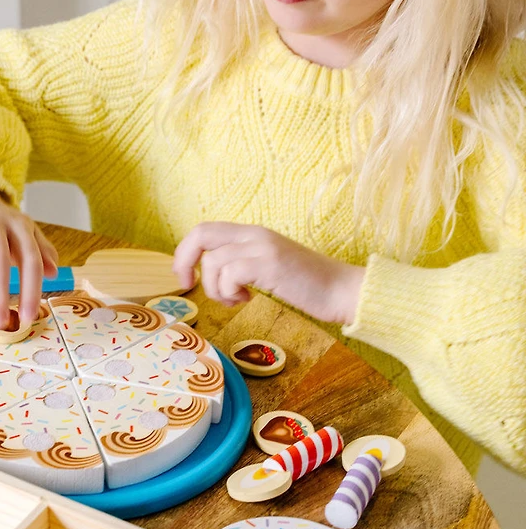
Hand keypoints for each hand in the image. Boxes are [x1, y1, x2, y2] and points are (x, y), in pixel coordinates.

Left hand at [173, 222, 363, 325]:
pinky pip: (229, 274)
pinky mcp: (270, 264)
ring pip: (213, 261)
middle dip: (184, 261)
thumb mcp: (268, 265)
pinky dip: (229, 292)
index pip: (205, 229)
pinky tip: (247, 299)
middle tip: (188, 285)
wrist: (343, 290)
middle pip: (201, 234)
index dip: (186, 252)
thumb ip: (242, 261)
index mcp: (252, 233)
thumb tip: (210, 272)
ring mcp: (262, 247)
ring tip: (235, 299)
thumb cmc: (306, 284)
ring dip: (215, 288)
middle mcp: (255, 234)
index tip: (186, 277)